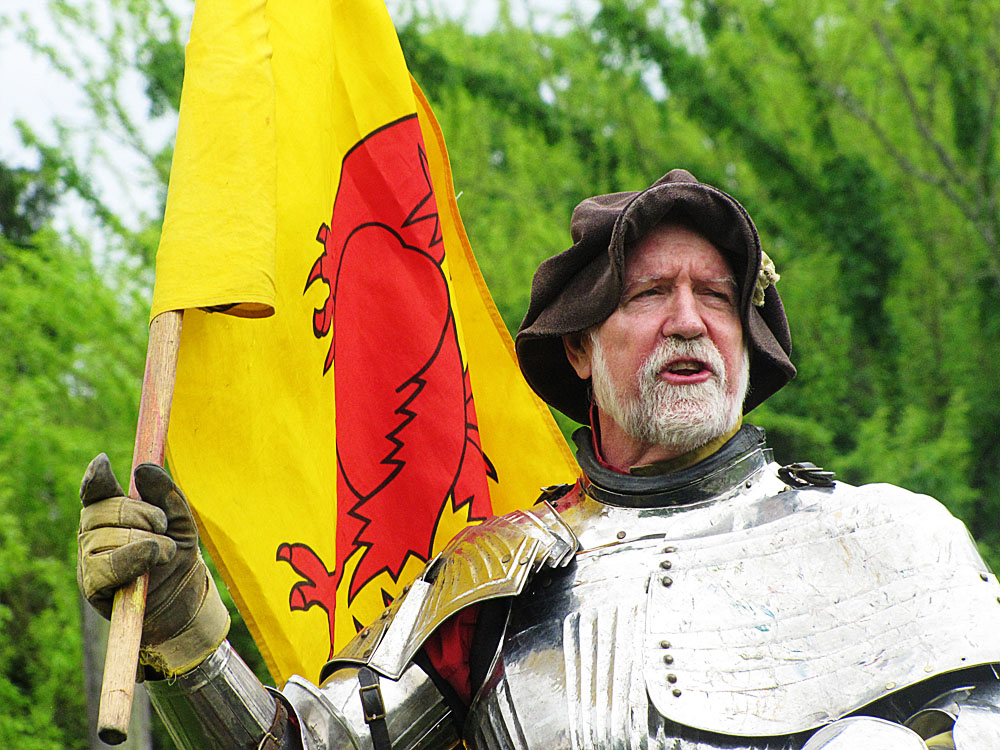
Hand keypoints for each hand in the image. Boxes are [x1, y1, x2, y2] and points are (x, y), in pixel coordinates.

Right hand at [77, 454, 228, 675]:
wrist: (185, 602)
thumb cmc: (178, 558)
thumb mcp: (182, 522)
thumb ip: (167, 494)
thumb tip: (143, 468)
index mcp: (112, 513)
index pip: (94, 490)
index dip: (95, 477)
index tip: (103, 463)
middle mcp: (94, 533)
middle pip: (107, 509)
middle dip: (144, 514)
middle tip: (164, 528)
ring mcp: (89, 559)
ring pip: (110, 535)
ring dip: (149, 540)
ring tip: (164, 553)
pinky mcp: (92, 585)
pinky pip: (107, 564)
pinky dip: (135, 556)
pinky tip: (153, 556)